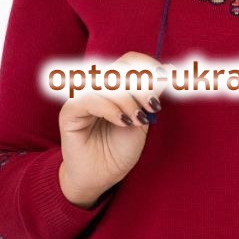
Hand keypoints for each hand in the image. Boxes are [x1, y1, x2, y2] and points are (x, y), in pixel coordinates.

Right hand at [58, 50, 169, 206]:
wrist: (101, 177)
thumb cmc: (119, 150)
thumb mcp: (142, 119)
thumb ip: (151, 96)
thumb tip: (168, 70)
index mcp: (114, 85)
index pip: (130, 61)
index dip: (150, 67)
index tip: (167, 82)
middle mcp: (96, 87)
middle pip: (120, 67)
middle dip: (142, 84)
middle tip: (153, 106)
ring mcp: (81, 97)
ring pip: (107, 82)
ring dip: (128, 100)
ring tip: (139, 120)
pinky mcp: (70, 112)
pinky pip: (91, 99)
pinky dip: (111, 109)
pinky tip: (123, 123)